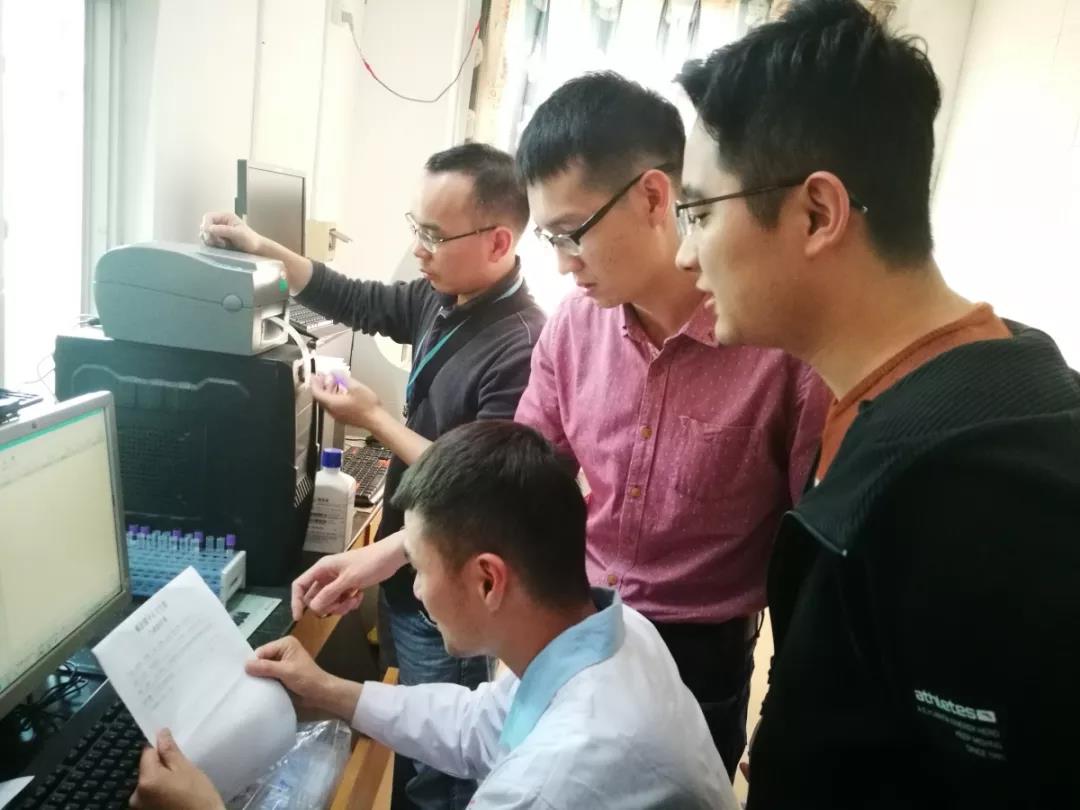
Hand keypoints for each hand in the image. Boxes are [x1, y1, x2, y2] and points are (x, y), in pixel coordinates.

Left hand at [130, 729, 223, 809]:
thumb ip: (170, 751)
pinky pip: (150, 797)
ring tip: (180, 788)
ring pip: (149, 783)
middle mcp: (135, 795)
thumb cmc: (198, 796)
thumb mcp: (186, 769)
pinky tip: (174, 798)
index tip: (177, 758)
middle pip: (147, 769)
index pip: (148, 753)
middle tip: (182, 775)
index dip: (163, 752)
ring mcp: (139, 808)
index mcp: (145, 780)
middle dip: (161, 768)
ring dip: (160, 782)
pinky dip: (160, 794)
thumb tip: (160, 733)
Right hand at [199, 211, 265, 254]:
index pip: (208, 217)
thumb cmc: (250, 240)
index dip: (206, 225)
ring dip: (211, 241)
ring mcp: (219, 232)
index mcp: (225, 217)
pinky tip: (222, 247)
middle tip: (219, 242)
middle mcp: (220, 223)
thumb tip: (208, 228)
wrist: (256, 250)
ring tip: (223, 245)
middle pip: (204, 226)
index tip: (208, 234)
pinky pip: (209, 242)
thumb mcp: (238, 233)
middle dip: (209, 235)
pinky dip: (213, 245)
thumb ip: (223, 230)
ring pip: (205, 235)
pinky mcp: (219, 240)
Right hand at [246, 637, 360, 718]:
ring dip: (258, 677)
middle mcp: (282, 650)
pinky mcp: (281, 673)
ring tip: (249, 687)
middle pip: (261, 659)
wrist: (321, 693)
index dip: (253, 663)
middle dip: (254, 670)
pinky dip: (263, 681)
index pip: (262, 651)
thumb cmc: (307, 679)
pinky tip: (257, 689)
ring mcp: (282, 662)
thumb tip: (245, 664)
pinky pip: (267, 675)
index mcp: (285, 643)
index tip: (244, 676)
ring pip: (263, 668)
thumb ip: (266, 667)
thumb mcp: (286, 671)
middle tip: (244, 683)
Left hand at [311, 373, 382, 429]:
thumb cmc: (367, 404)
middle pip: (321, 398)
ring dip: (328, 391)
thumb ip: (343, 378)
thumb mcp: (356, 386)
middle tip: (323, 376)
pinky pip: (333, 406)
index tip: (314, 375)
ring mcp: (337, 416)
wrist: (376, 420)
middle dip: (321, 386)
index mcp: (332, 403)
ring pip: (327, 402)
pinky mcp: (343, 418)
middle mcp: (332, 411)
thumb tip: (334, 371)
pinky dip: (333, 397)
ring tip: (333, 381)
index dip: (314, 383)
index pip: (317, 393)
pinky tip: (341, 391)